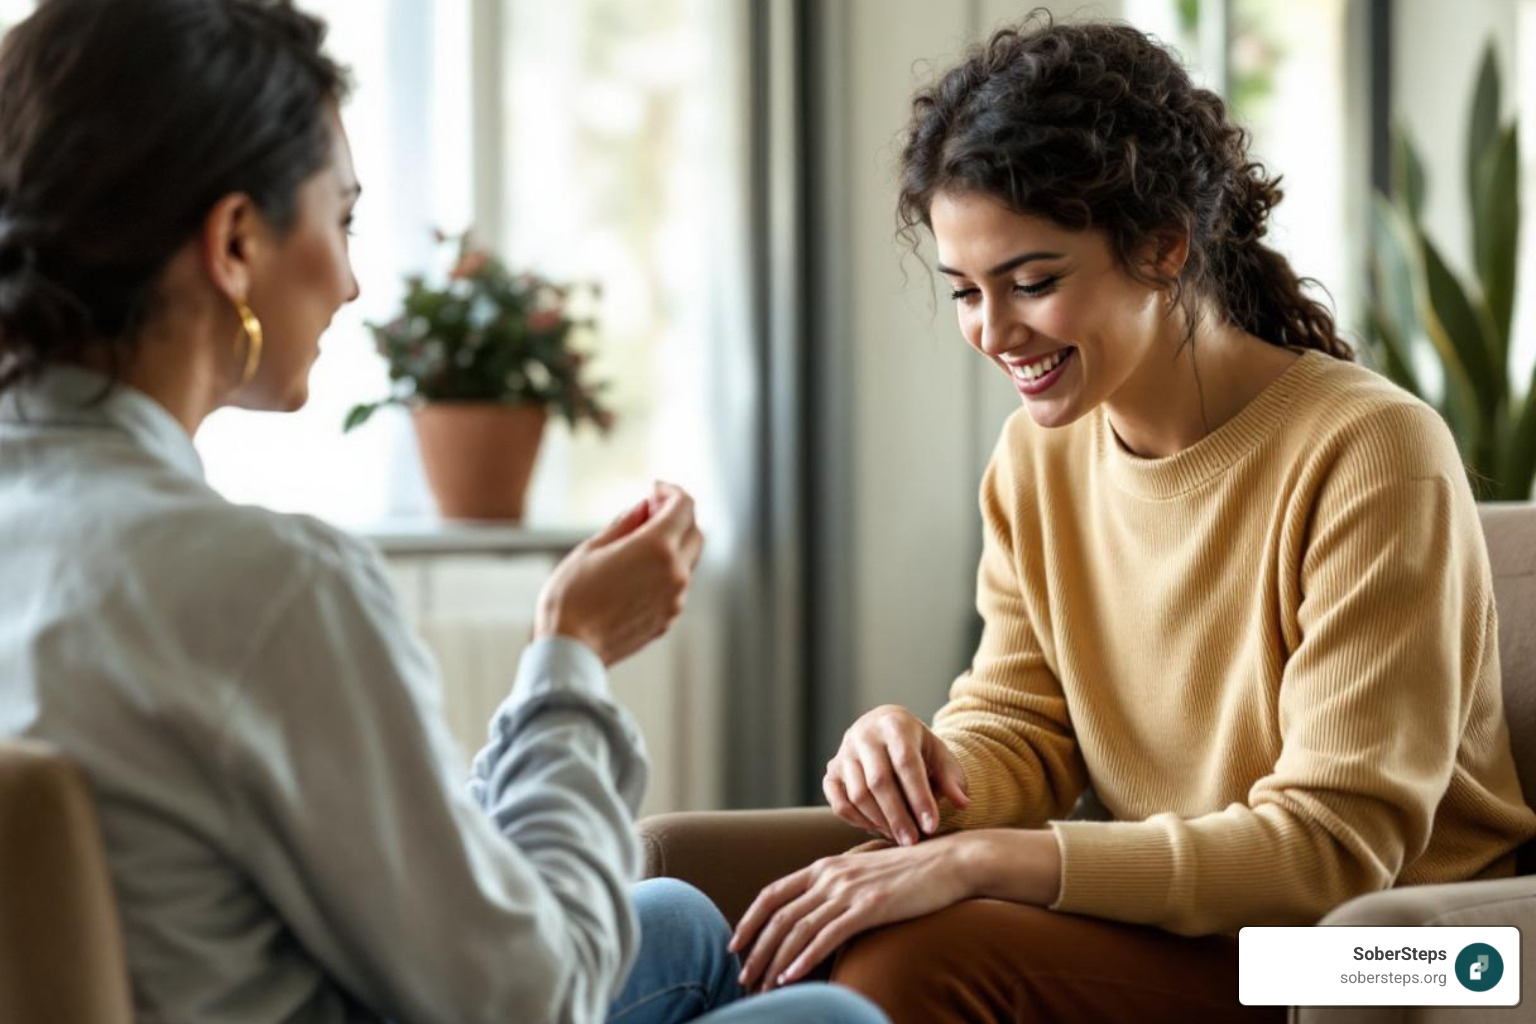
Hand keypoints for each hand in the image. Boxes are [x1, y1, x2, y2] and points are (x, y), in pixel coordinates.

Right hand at [534, 481, 703, 665]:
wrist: (571, 650)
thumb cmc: (572, 597)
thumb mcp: (593, 548)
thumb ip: (625, 523)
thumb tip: (644, 506)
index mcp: (657, 549)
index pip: (684, 506)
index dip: (670, 491)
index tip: (653, 489)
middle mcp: (675, 573)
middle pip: (694, 531)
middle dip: (676, 515)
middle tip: (649, 510)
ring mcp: (675, 599)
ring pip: (689, 559)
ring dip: (673, 543)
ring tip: (639, 540)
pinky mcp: (668, 618)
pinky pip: (677, 584)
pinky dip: (667, 568)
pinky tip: (639, 570)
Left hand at [729, 838, 973, 991]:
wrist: (948, 863)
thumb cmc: (908, 873)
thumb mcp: (862, 874)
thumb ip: (836, 889)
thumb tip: (816, 916)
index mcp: (824, 866)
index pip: (773, 893)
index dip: (750, 920)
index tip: (736, 944)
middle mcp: (830, 876)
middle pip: (779, 916)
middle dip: (757, 950)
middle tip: (743, 978)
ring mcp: (848, 891)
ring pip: (798, 930)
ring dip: (775, 962)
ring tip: (762, 987)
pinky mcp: (868, 907)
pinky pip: (826, 937)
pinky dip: (804, 959)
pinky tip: (791, 978)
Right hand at [824, 704, 969, 845]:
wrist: (884, 728)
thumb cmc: (917, 746)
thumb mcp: (938, 753)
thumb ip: (950, 777)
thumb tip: (964, 803)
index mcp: (895, 724)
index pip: (906, 764)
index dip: (919, 797)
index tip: (932, 826)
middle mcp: (864, 735)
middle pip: (878, 781)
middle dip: (898, 816)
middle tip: (913, 842)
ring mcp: (843, 753)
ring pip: (857, 794)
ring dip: (879, 821)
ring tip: (900, 838)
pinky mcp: (831, 771)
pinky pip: (839, 803)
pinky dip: (857, 821)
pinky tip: (878, 829)